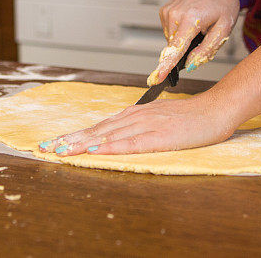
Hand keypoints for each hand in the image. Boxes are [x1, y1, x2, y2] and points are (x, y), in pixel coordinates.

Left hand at [37, 92, 237, 155]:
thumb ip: (137, 126)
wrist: (216, 110)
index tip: (54, 142)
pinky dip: (109, 147)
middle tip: (45, 147)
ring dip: (81, 144)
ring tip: (60, 150)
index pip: (98, 127)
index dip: (74, 135)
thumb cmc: (190, 118)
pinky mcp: (158, 137)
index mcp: (133, 115)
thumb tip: (115, 134)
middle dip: (69, 139)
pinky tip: (94, 151)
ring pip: (107, 135)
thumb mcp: (158, 120)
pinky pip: (129, 143)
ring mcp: (146, 125)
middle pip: (96, 130)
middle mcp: (135, 117)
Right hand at [147, 0, 241, 85]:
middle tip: (205, 35)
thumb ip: (207, 49)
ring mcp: (167, 12)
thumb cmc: (223, 1)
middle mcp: (174, 15)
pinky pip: (170, 32)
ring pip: (172, 41)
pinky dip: (180, 32)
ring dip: (184, 40)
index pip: (176, 49)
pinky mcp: (164, 11)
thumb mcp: (224, 28)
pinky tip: (191, 21)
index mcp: (190, 19)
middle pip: (175, 48)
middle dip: (188, 50)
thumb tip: (190, 65)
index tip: (156, 78)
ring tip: (199, 25)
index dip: (166, 66)